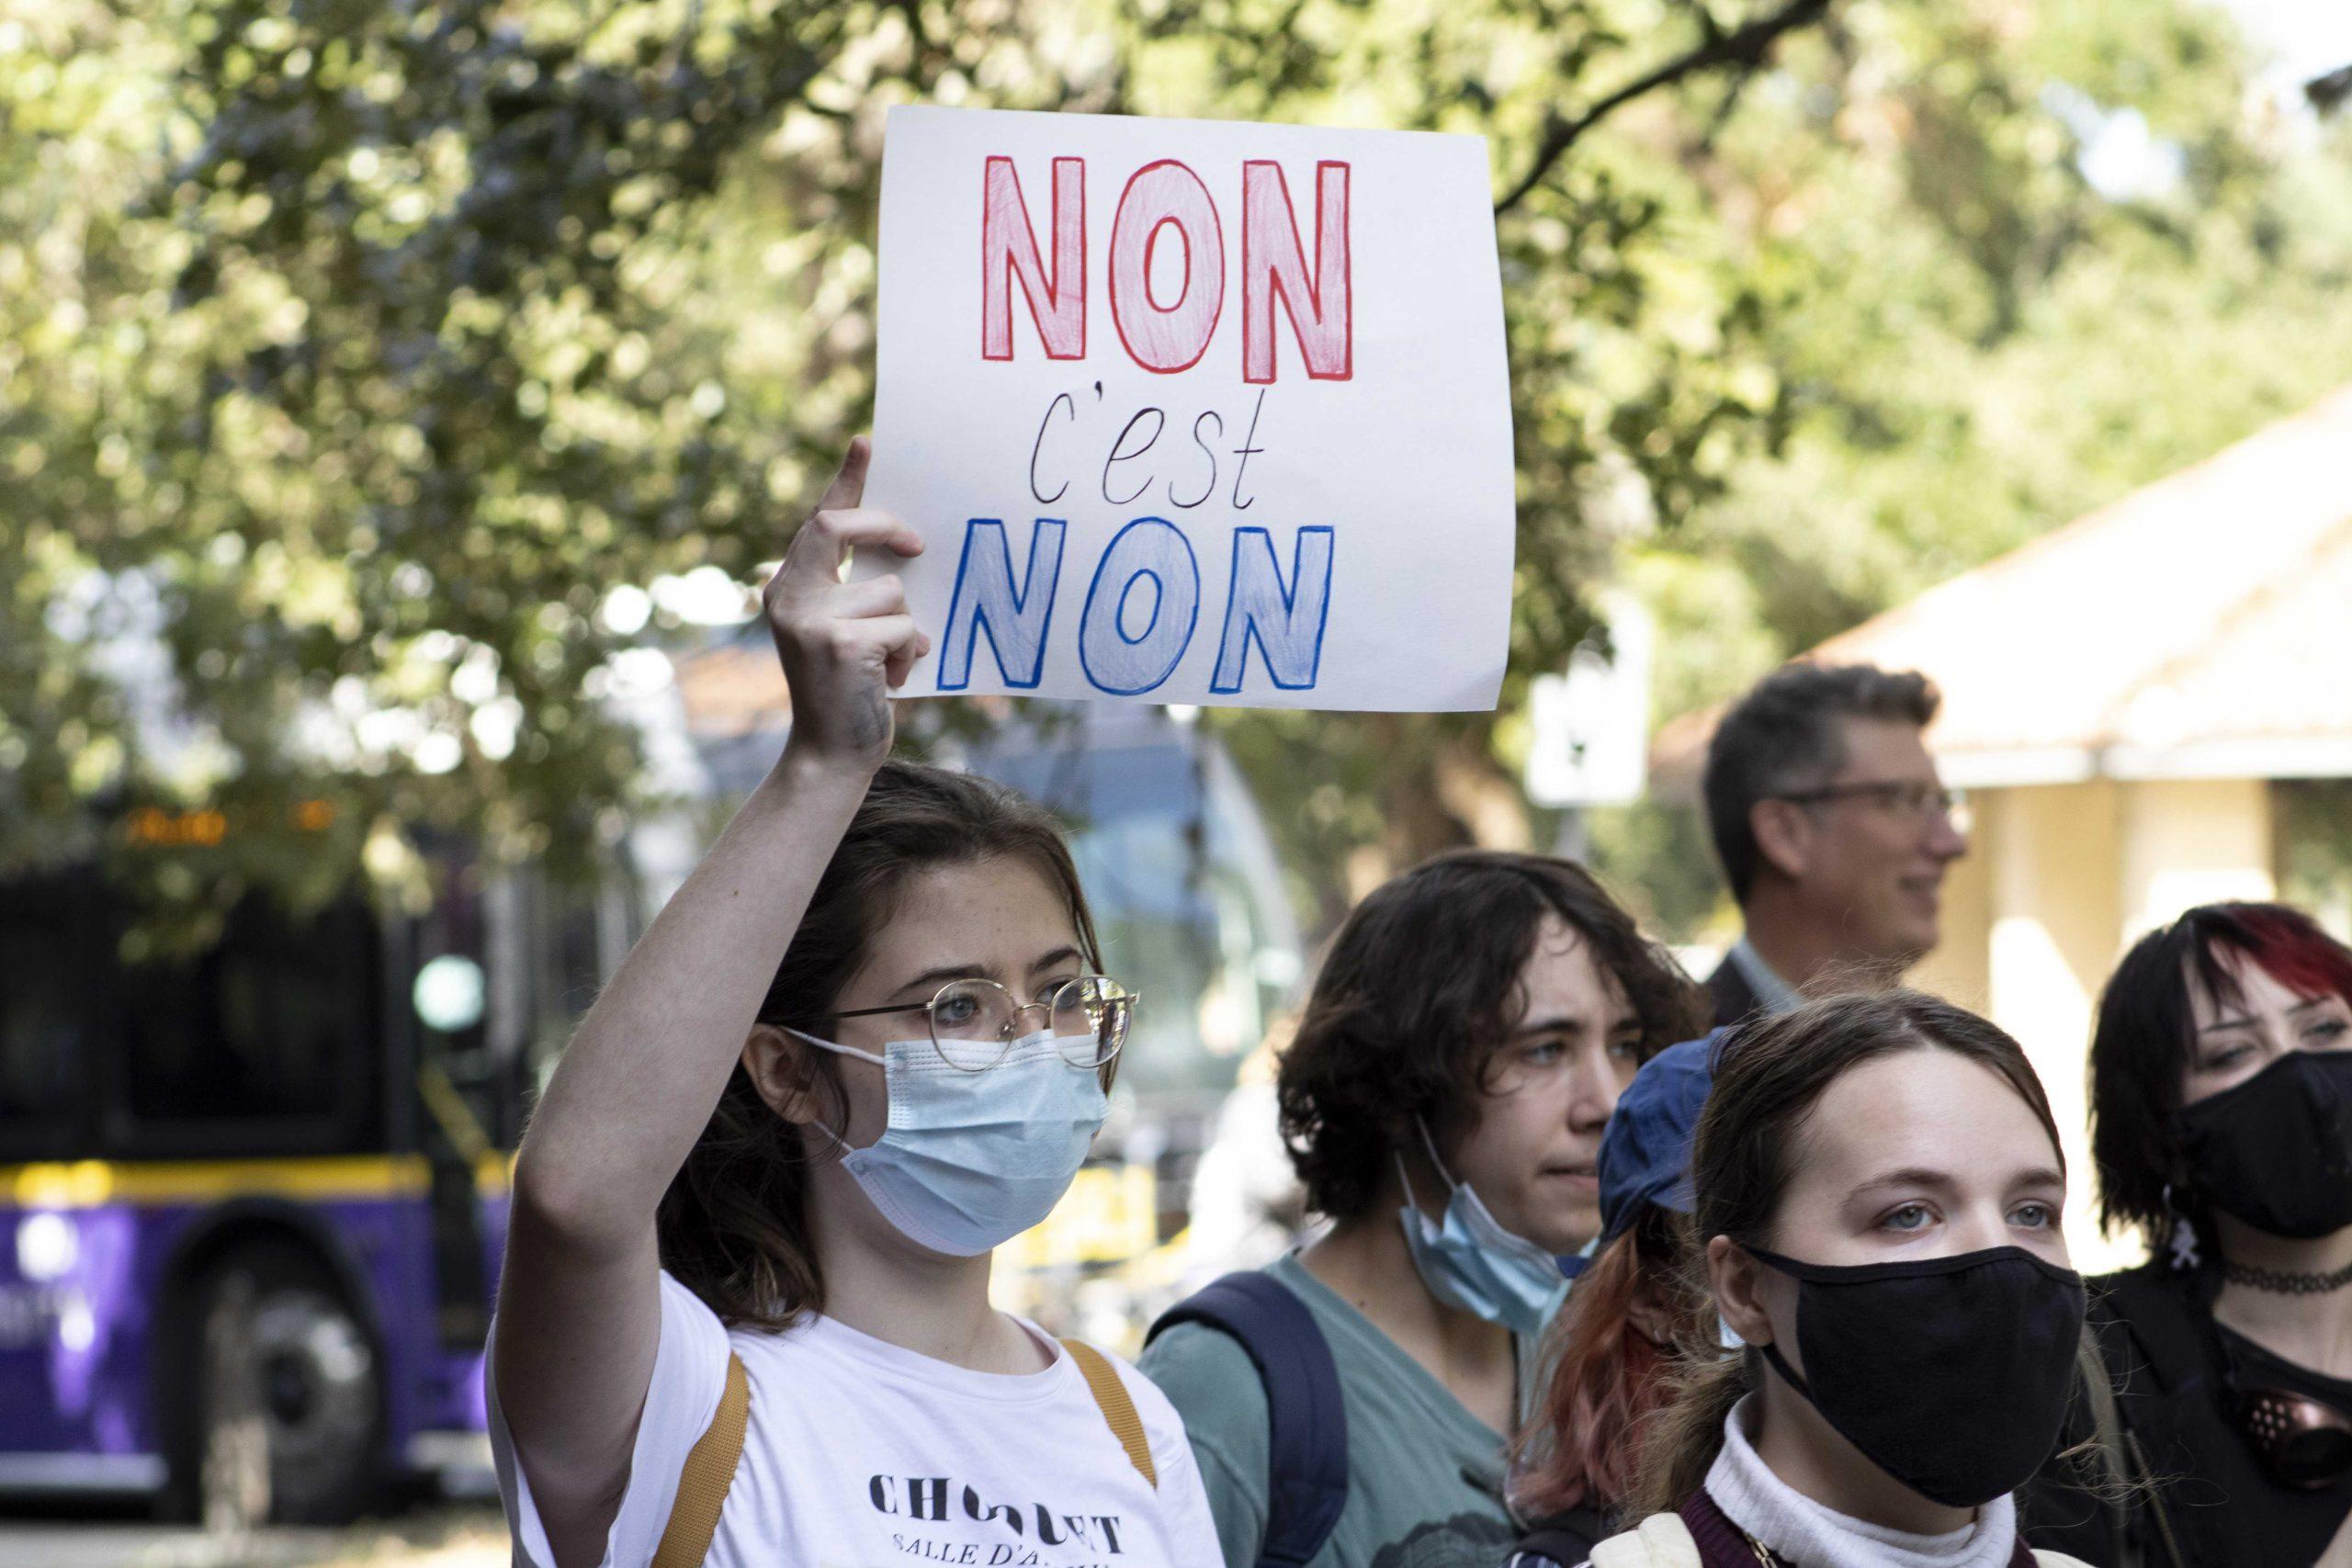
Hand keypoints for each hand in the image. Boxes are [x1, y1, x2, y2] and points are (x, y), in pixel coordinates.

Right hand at [763, 438, 929, 766]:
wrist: (832, 754)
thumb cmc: (851, 690)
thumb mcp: (846, 631)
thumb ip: (858, 592)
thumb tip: (906, 553)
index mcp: (788, 587)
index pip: (819, 520)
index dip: (846, 481)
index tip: (867, 442)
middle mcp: (788, 596)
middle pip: (841, 528)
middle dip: (885, 528)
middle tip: (917, 545)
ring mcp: (810, 619)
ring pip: (890, 590)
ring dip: (903, 628)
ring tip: (887, 664)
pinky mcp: (840, 644)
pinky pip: (901, 626)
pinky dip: (908, 655)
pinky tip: (890, 681)